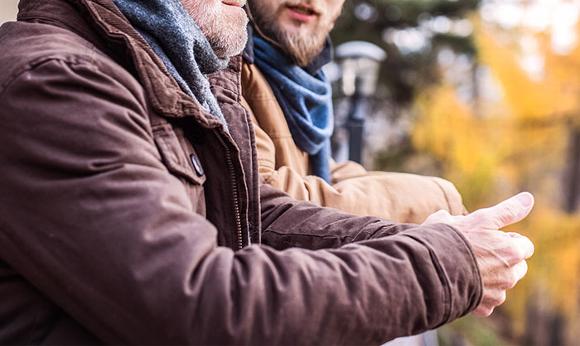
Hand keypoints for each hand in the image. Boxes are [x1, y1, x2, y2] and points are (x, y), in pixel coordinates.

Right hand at [423, 192, 534, 315]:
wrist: (429, 268)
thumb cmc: (453, 239)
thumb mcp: (480, 218)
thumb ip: (508, 210)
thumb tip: (529, 198)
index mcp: (512, 250)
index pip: (524, 245)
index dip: (506, 239)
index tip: (488, 237)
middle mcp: (510, 274)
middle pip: (517, 267)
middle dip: (503, 260)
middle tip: (478, 251)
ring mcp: (497, 293)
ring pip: (502, 284)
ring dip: (491, 277)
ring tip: (466, 267)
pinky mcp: (484, 307)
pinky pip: (487, 301)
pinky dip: (478, 294)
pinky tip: (461, 282)